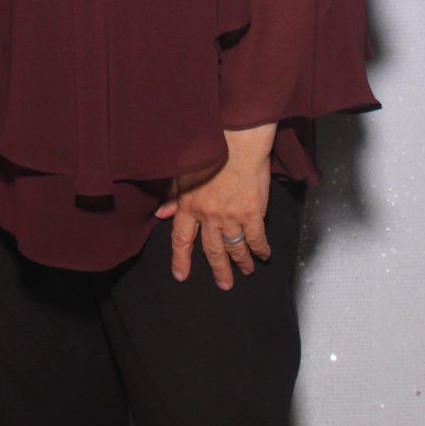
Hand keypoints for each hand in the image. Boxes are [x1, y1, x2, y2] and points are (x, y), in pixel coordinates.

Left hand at [154, 125, 274, 289]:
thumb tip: (161, 214)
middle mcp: (208, 216)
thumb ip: (173, 196)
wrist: (237, 141)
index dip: (181, 259)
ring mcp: (231, 217)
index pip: (181, 239)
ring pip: (235, 248)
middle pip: (211, 250)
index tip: (181, 275)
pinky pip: (256, 238)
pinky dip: (260, 249)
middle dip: (219, 270)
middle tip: (224, 284)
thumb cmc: (210, 150)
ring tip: (245, 271)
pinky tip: (263, 255)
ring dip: (241, 262)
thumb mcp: (184, 172)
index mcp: (188, 205)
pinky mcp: (252, 213)